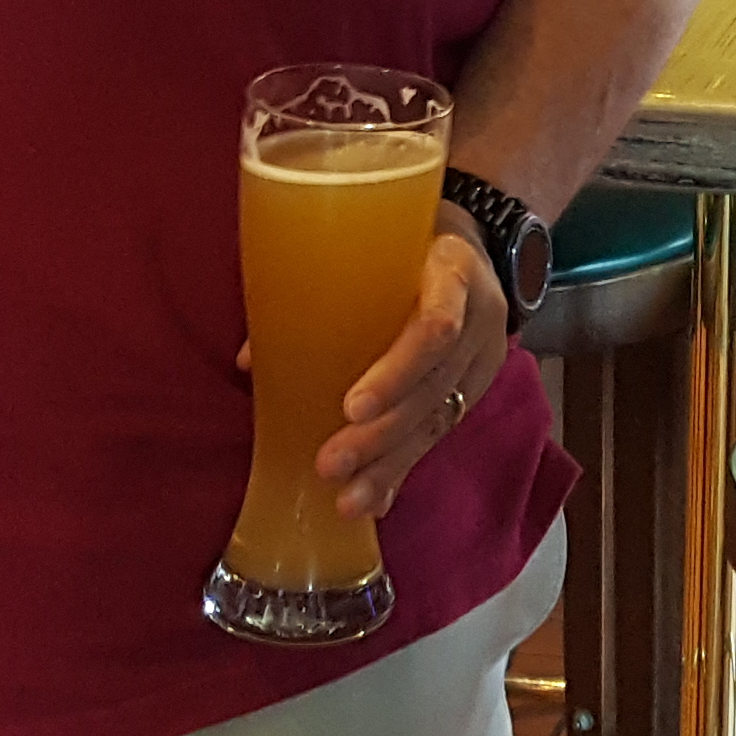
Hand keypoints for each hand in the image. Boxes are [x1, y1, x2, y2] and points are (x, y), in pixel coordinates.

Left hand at [319, 228, 507, 522]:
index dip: (397, 370)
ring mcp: (483, 358)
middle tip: (331, 463)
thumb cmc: (412, 234)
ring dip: (390, 463)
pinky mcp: (473, 388)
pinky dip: (402, 469)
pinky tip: (375, 501)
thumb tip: (253, 357)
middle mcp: (480, 318)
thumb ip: (324, 284)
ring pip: (440, 418)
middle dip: (382, 433)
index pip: (437, 325)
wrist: (478, 239)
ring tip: (348, 498)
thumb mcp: (381, 237)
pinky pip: (439, 432)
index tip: (350, 405)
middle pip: (435, 386)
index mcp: (455, 270)